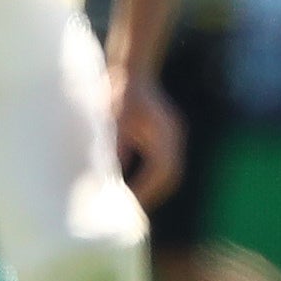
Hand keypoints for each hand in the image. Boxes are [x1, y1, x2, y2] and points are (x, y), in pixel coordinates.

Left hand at [115, 68, 184, 207]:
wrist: (129, 67)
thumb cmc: (119, 90)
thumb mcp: (113, 121)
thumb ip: (115, 148)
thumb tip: (108, 178)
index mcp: (165, 134)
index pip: (162, 172)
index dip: (145, 191)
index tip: (127, 206)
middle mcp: (173, 137)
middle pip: (168, 177)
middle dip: (149, 195)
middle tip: (127, 214)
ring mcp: (171, 137)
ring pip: (166, 172)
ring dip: (150, 189)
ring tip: (128, 206)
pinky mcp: (163, 136)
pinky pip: (160, 164)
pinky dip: (147, 178)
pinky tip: (129, 187)